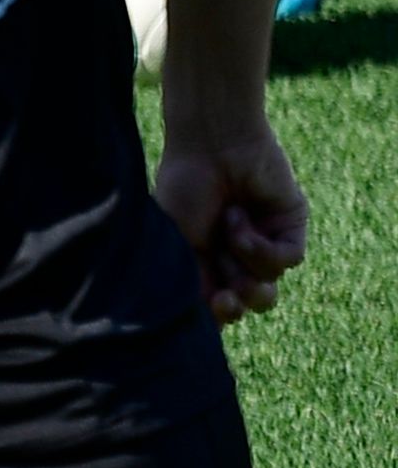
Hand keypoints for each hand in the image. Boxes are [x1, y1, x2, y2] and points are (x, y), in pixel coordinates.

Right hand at [154, 127, 307, 322]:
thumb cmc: (184, 187)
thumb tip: (209, 321)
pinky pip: (288, 260)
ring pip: (270, 285)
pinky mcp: (290, 227)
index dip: (220, 315)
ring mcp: (265, 240)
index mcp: (207, 259)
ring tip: (228, 239)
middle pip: (249, 301)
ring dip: (246, 267)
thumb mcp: (177, 241)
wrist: (209, 145)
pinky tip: (241, 220)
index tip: (212, 306)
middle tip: (226, 293)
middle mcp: (237, 254)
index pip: (220, 304)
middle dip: (238, 300)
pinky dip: (261, 246)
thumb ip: (191, 281)